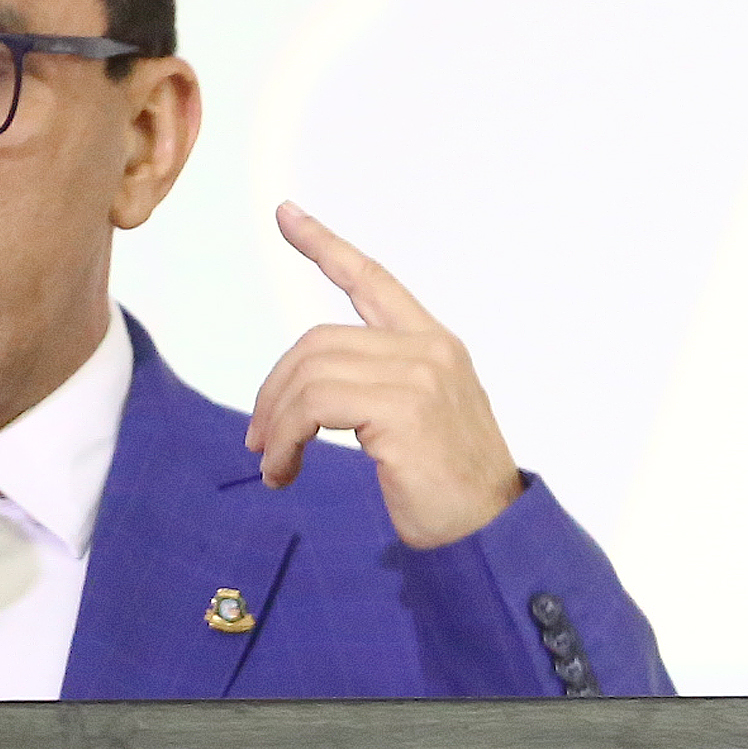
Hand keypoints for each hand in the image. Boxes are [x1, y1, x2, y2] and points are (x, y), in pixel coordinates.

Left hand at [246, 204, 522, 548]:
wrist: (490, 533)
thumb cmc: (450, 490)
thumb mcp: (418, 422)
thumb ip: (379, 388)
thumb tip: (308, 393)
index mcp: (435, 345)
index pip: (372, 280)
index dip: (325, 246)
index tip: (286, 215)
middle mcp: (429, 350)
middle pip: (317, 341)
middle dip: (275, 388)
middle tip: (258, 438)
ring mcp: (419, 377)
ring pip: (310, 374)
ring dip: (276, 422)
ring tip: (273, 464)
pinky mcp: (402, 411)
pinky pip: (314, 407)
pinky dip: (285, 438)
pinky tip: (284, 470)